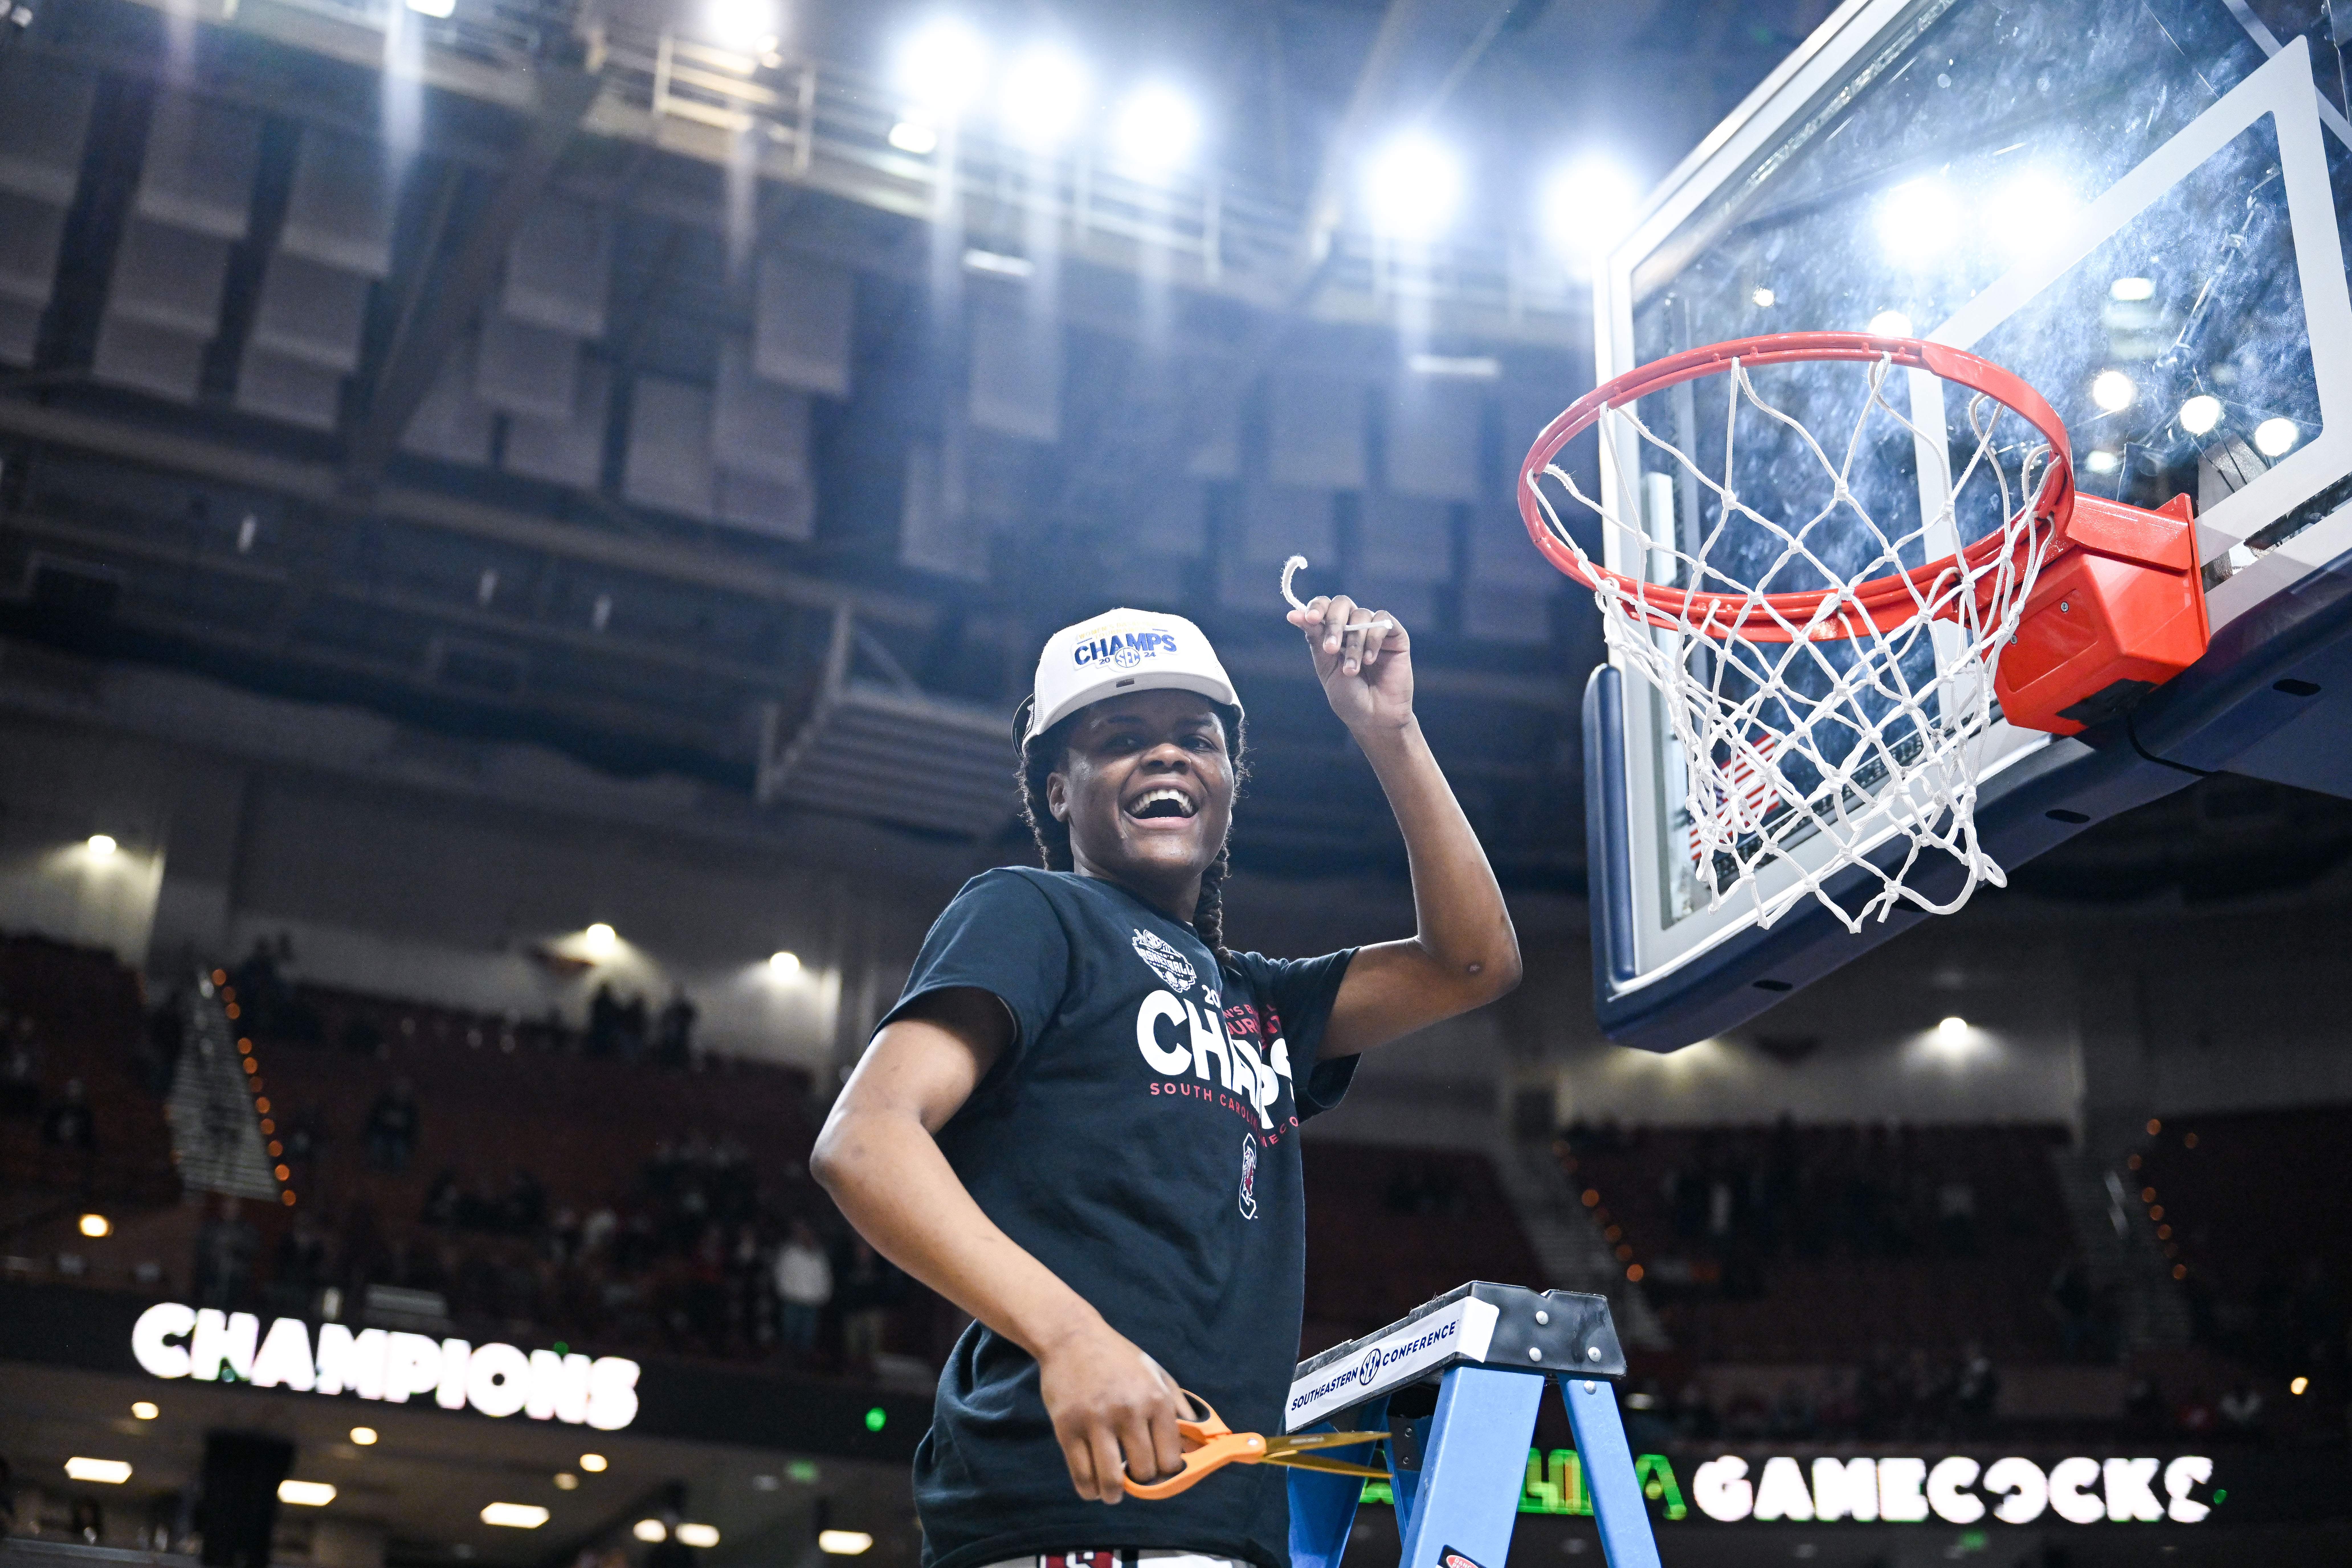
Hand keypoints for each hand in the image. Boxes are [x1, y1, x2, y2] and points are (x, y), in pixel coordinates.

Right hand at [1035, 1319, 1187, 1502]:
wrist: (1071, 1336)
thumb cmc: (1118, 1357)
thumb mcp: (1157, 1373)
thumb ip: (1180, 1407)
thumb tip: (1197, 1444)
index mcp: (1156, 1400)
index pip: (1170, 1458)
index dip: (1167, 1473)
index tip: (1159, 1472)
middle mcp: (1129, 1411)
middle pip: (1143, 1472)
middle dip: (1141, 1483)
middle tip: (1135, 1480)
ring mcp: (1096, 1421)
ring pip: (1111, 1480)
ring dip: (1114, 1494)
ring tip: (1114, 1492)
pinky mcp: (1067, 1428)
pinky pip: (1081, 1474)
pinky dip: (1089, 1489)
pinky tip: (1093, 1488)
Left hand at [1287, 594, 1412, 732]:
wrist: (1374, 718)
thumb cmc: (1348, 696)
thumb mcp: (1326, 667)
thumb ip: (1315, 639)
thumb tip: (1293, 614)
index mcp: (1334, 632)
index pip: (1324, 607)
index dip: (1316, 607)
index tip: (1308, 618)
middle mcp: (1354, 626)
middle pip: (1342, 603)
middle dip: (1333, 623)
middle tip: (1330, 648)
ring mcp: (1375, 630)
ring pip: (1361, 615)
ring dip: (1353, 644)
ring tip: (1352, 670)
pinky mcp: (1395, 636)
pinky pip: (1383, 621)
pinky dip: (1373, 639)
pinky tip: (1370, 661)